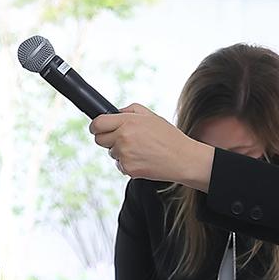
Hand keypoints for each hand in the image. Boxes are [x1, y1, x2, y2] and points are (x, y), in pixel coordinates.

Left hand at [90, 103, 214, 189]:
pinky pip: (119, 165)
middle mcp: (123, 137)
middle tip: (121, 139)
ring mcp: (125, 154)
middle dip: (107, 139)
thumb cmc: (168, 136)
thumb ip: (130, 110)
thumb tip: (114, 113)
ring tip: (140, 150)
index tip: (98, 129)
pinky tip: (142, 159)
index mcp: (128, 122)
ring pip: (111, 153)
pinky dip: (127, 163)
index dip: (95, 127)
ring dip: (120, 152)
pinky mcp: (128, 168)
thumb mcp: (151, 116)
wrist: (182, 159)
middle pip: (99, 140)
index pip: (98, 123)